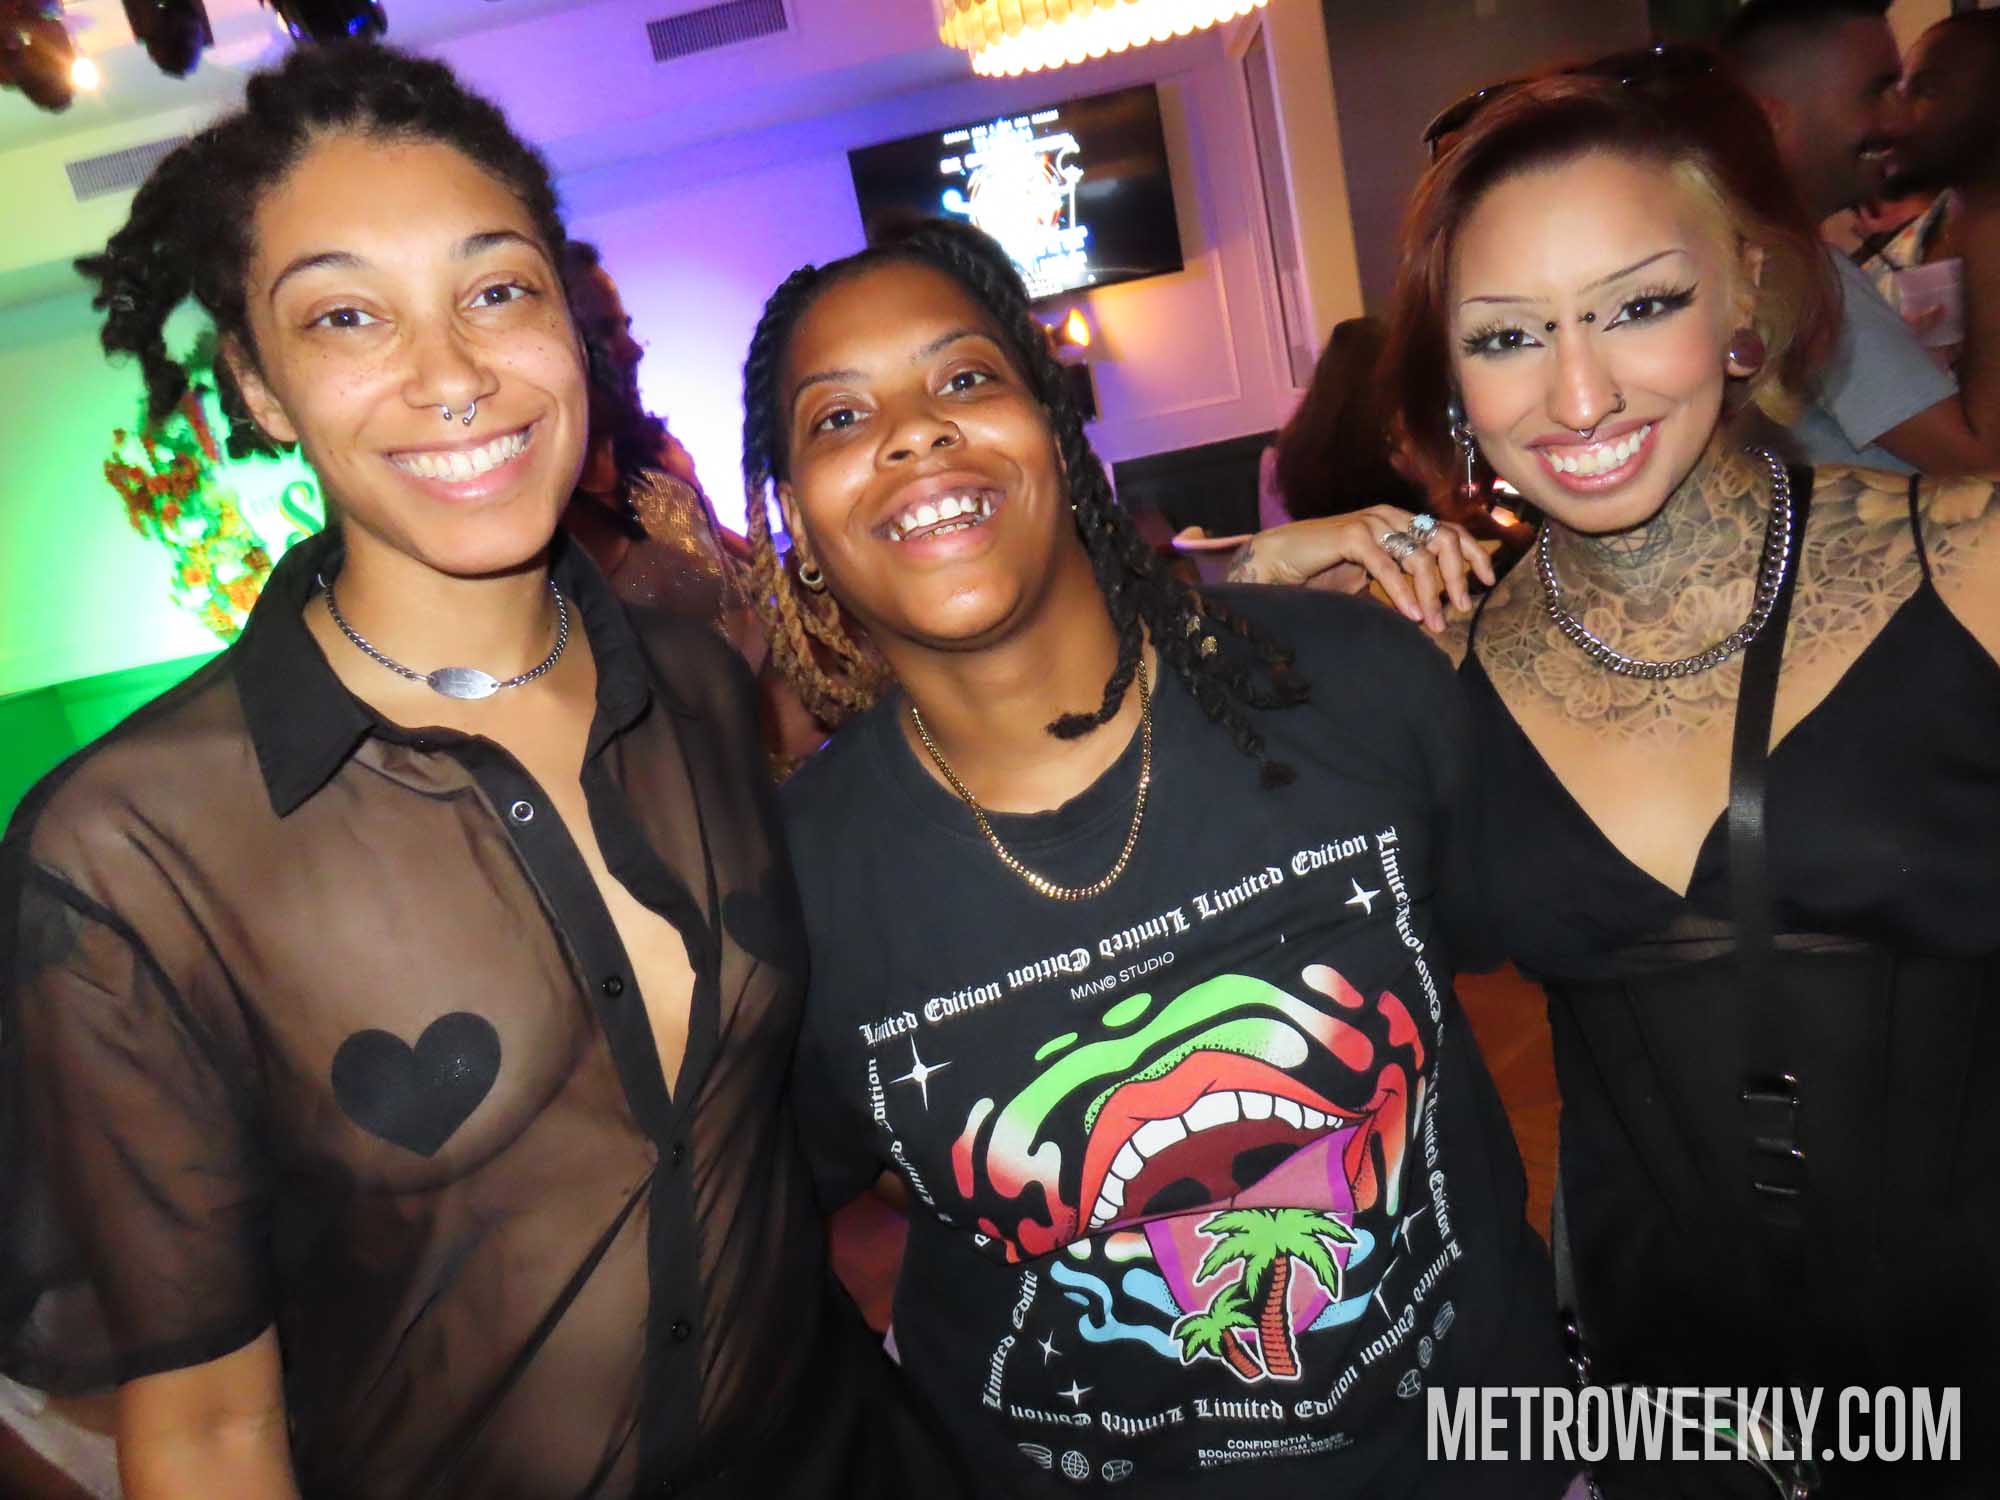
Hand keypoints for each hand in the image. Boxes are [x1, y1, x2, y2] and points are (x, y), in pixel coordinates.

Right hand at [1176, 506, 1495, 631]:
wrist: (1277, 563)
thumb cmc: (1322, 572)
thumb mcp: (1371, 576)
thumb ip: (1401, 579)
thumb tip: (1436, 607)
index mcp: (1399, 521)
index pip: (1449, 530)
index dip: (1473, 553)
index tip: (1487, 580)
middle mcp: (1389, 516)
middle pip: (1443, 539)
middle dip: (1458, 576)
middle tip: (1461, 608)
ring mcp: (1370, 523)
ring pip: (1419, 556)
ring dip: (1430, 593)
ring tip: (1433, 624)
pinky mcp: (1350, 536)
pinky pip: (1387, 566)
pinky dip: (1402, 592)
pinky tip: (1410, 614)